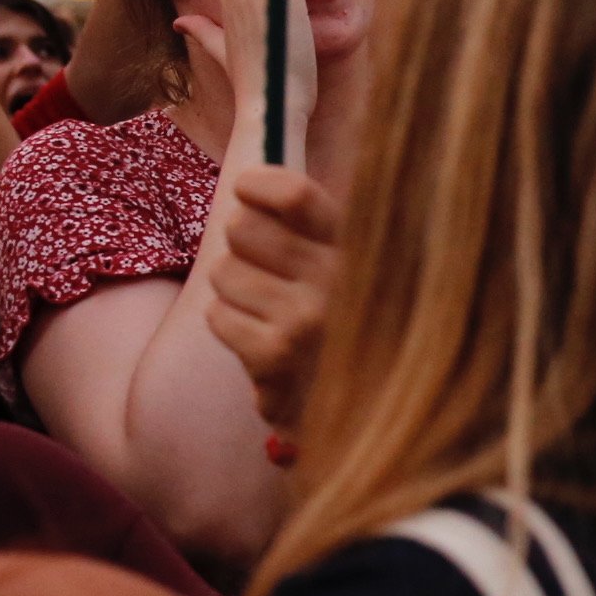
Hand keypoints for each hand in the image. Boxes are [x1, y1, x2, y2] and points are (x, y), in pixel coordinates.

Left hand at [199, 160, 341, 433]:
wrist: (377, 421)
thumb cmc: (353, 332)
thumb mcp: (353, 270)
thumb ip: (317, 225)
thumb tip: (258, 174)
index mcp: (360, 249)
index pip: (297, 194)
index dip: (260, 184)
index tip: (248, 189)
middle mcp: (337, 279)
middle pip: (241, 226)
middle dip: (242, 245)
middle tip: (266, 270)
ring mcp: (305, 319)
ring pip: (223, 271)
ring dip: (236, 293)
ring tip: (270, 315)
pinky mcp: (275, 357)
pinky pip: (218, 316)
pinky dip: (233, 329)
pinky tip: (265, 346)